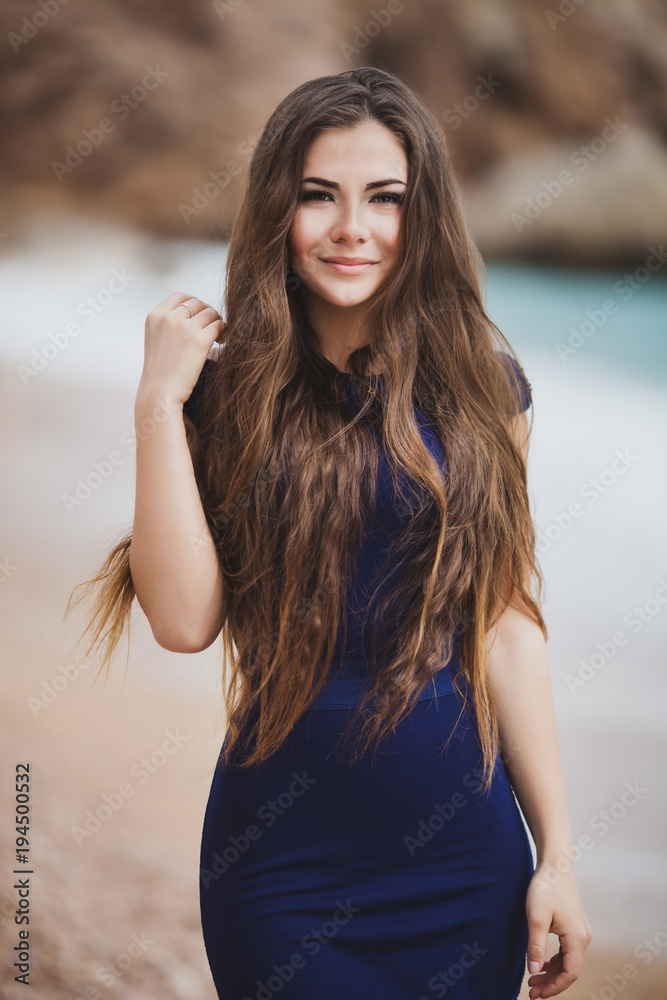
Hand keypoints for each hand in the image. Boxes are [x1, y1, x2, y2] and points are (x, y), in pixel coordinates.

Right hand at [139, 291, 225, 405]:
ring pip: (210, 313)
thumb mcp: (155, 340)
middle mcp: (169, 318)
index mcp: (155, 316)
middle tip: (212, 326)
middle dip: (207, 313)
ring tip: (218, 334)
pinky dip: (223, 330)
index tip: (200, 313)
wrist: (160, 393)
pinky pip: (219, 325)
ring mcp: (184, 327)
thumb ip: (168, 324)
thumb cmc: (160, 372)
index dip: (194, 302)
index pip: (179, 296)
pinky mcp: (200, 340)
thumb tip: (193, 313)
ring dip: (217, 321)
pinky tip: (221, 340)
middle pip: (198, 303)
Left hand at [525, 863, 592, 996]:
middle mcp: (583, 937)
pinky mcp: (574, 926)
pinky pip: (566, 951)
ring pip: (567, 961)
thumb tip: (534, 972)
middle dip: (550, 983)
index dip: (553, 987)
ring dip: (551, 972)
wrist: (555, 864)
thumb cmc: (545, 888)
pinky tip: (541, 964)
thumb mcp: (536, 918)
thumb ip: (535, 946)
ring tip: (532, 980)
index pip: (569, 973)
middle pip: (569, 970)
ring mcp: (580, 931)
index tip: (536, 995)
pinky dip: (554, 960)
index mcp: (577, 938)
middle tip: (530, 991)